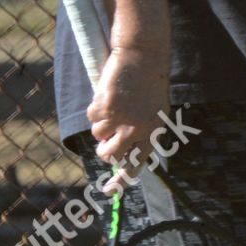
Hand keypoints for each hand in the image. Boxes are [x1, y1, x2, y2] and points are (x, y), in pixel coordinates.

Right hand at [88, 45, 169, 193]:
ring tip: (114, 103)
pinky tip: (109, 94)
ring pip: (97, 135)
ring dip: (101, 123)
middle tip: (107, 137)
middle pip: (111, 154)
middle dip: (104, 148)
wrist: (143, 54)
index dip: (122, 180)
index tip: (109, 191)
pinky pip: (92, 118)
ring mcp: (121, 119)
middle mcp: (138, 130)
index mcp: (154, 132)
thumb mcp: (154, 110)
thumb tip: (119, 155)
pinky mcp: (106, 108)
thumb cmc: (148, 82)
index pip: (137, 163)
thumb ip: (140, 133)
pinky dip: (95, 108)